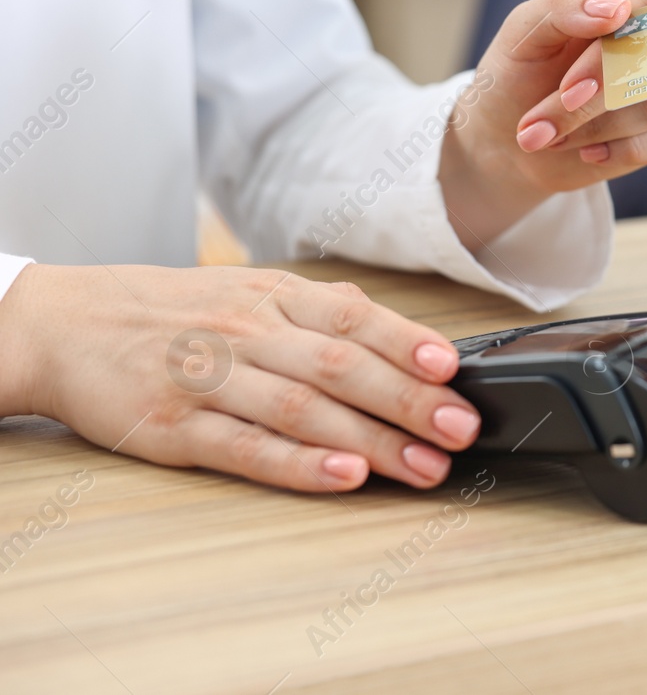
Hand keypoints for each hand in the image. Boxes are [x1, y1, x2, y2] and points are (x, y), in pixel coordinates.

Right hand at [0, 263, 480, 492]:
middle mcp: (246, 332)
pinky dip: (300, 464)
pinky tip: (344, 477)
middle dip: (408, 400)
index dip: (408, 343)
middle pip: (340, 366)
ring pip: (303, 409)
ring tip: (424, 466)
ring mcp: (209, 380)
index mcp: (271, 295)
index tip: (454, 371)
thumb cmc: (177, 311)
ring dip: (372, 441)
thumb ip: (323, 312)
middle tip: (461, 429)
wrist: (64, 324)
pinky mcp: (175, 429)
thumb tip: (410, 338)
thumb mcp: (250, 289)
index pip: (353, 317)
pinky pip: (247, 448)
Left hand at [439, 0, 646, 247]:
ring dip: (598, 129)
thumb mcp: (521, 35)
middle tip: (538, 128)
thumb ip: (563, 5)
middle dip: (593, 103)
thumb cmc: (519, 76)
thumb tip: (618, 9)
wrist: (513, 139)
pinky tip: (593, 151)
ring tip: (554, 137)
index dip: (607, 51)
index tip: (569, 89)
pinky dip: (629, 151)